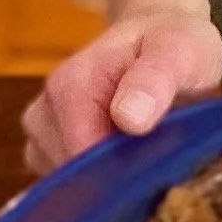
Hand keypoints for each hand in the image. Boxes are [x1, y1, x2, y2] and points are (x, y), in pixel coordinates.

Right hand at [21, 10, 221, 175]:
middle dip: (117, 175)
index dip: (122, 172)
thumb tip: (129, 117)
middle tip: (158, 152)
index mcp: (69, 85)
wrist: (155, 37)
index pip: (83, 158)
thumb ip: (155, 79)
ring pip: (72, 184)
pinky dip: (99, 178)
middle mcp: (44, 111)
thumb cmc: (171, 42)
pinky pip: (69, 184)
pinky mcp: (47, 149)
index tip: (156, 167)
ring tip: (143, 145)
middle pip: (75, 176)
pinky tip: (125, 153)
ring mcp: (41, 132)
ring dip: (110, 177)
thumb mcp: (180, 50)